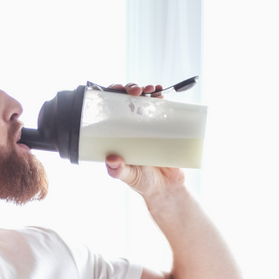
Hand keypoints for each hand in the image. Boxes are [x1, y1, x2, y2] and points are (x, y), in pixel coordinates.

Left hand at [103, 82, 186, 197]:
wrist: (167, 189)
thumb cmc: (143, 182)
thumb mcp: (128, 177)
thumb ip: (119, 171)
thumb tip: (111, 160)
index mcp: (118, 135)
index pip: (110, 110)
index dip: (110, 96)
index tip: (115, 90)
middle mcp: (132, 127)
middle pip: (128, 101)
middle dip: (130, 90)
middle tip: (136, 91)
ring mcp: (149, 126)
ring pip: (145, 101)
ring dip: (147, 91)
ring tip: (151, 90)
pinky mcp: (165, 128)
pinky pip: (163, 109)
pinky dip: (162, 98)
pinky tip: (162, 93)